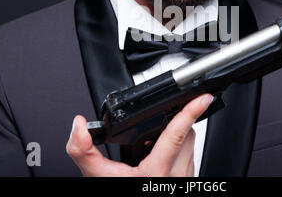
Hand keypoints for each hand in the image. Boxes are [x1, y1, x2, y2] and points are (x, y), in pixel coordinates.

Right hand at [66, 93, 212, 176]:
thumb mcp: (99, 177)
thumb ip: (84, 151)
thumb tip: (79, 126)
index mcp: (157, 172)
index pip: (177, 134)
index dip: (190, 111)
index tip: (201, 98)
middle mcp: (177, 177)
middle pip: (188, 136)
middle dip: (178, 122)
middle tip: (163, 118)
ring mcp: (184, 181)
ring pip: (192, 146)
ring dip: (179, 136)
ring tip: (159, 138)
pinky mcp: (187, 183)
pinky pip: (190, 159)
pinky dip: (180, 150)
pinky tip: (162, 154)